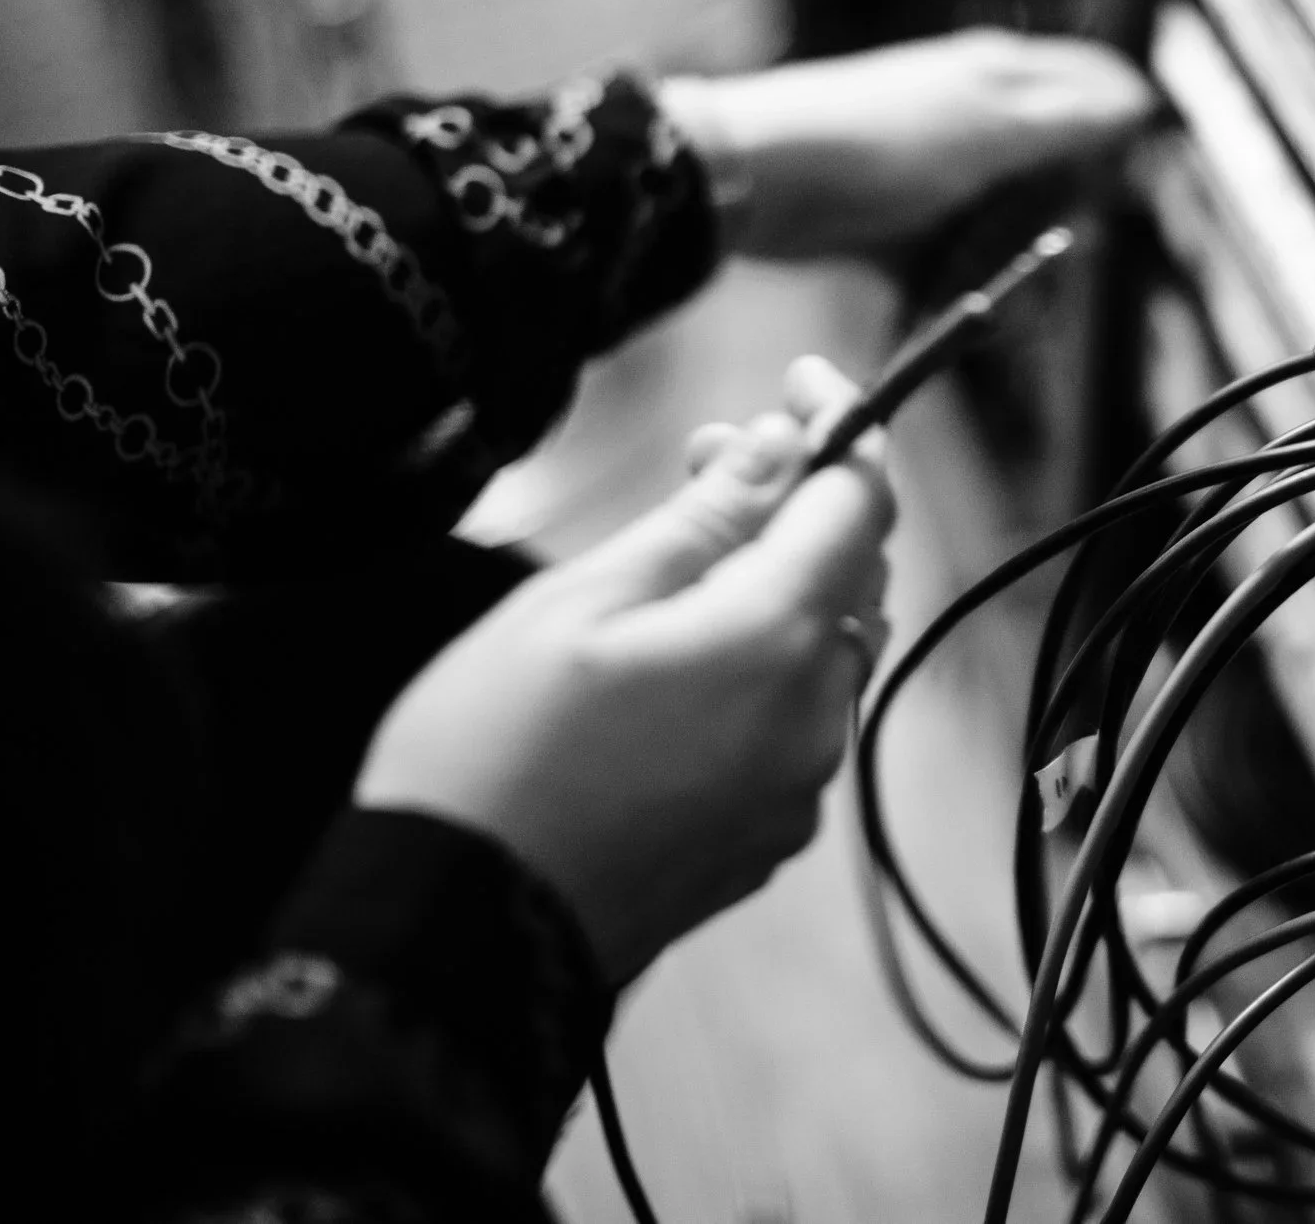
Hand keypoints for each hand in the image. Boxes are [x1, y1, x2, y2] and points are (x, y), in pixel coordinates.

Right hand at [354, 359, 895, 983]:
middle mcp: (814, 716)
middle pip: (852, 572)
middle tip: (713, 452)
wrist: (454, 936)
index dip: (843, 426)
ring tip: (686, 544)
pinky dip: (762, 660)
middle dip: (799, 497)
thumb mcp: (583, 601)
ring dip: (780, 579)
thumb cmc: (493, 754)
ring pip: (826, 646)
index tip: (798, 379)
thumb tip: (784, 448)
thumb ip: (704, 520)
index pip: (860, 502)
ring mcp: (795, 787)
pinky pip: (792, 719)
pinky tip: (681, 649)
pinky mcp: (762, 836)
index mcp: (778, 641)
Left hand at [656, 28, 1154, 258]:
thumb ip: (1072, 119)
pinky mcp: (899, 228)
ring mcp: (937, 177)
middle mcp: (976, 122)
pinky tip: (940, 309)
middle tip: (1043, 253)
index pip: (1096, 93)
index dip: (1118, 144)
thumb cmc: (879, 141)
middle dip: (1055, 230)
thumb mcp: (992, 128)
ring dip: (1004, 273)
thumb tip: (1141, 104)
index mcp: (1003, 79)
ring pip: (1005, 234)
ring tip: (985, 294)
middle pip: (1054, 181)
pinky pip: (947, 268)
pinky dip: (948, 294)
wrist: (760, 179)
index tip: (1113, 191)